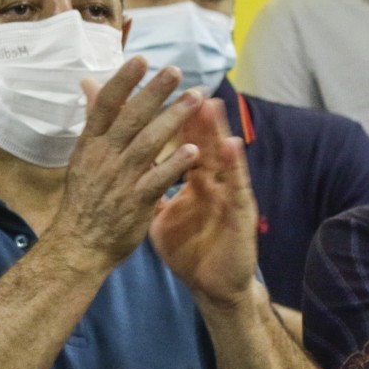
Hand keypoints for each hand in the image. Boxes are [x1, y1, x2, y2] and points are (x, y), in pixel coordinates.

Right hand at [48, 59, 207, 271]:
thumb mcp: (82, 155)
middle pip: (130, 118)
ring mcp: (120, 179)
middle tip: (176, 71)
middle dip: (154, 93)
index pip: (105, 106)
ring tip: (194, 98)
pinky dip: (174, 163)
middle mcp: (104, 158)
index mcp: (90, 145)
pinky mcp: (136, 202)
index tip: (141, 60)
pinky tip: (193, 148)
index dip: (123, 81)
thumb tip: (89, 83)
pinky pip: (157, 179)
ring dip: (172, 119)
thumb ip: (94, 120)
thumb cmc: (84, 198)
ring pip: (147, 143)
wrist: (79, 243)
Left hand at [150, 99, 258, 308]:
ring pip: (222, 159)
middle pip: (202, 144)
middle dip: (193, 115)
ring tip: (210, 103)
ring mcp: (228, 196)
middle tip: (182, 83)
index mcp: (192, 180)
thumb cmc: (189, 246)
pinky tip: (232, 146)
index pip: (181, 144)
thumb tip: (126, 163)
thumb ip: (146, 182)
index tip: (151, 94)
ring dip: (217, 130)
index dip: (168, 121)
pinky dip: (235, 166)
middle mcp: (212, 182)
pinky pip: (237, 188)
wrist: (213, 285)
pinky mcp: (241, 215)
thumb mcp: (159, 210)